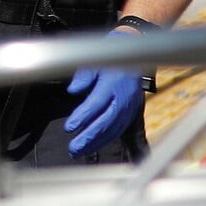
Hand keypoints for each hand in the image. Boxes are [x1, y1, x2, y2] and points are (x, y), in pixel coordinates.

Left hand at [66, 29, 147, 155]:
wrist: (136, 54)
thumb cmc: (111, 57)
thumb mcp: (95, 60)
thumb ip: (84, 76)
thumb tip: (72, 90)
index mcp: (113, 83)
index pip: (96, 104)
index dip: (83, 117)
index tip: (69, 128)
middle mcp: (124, 98)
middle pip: (106, 122)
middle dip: (89, 137)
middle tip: (73, 149)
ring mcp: (130, 106)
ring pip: (114, 129)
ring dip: (97, 142)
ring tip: (79, 152)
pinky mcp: (133, 111)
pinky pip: (120, 128)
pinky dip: (107, 138)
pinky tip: (95, 145)